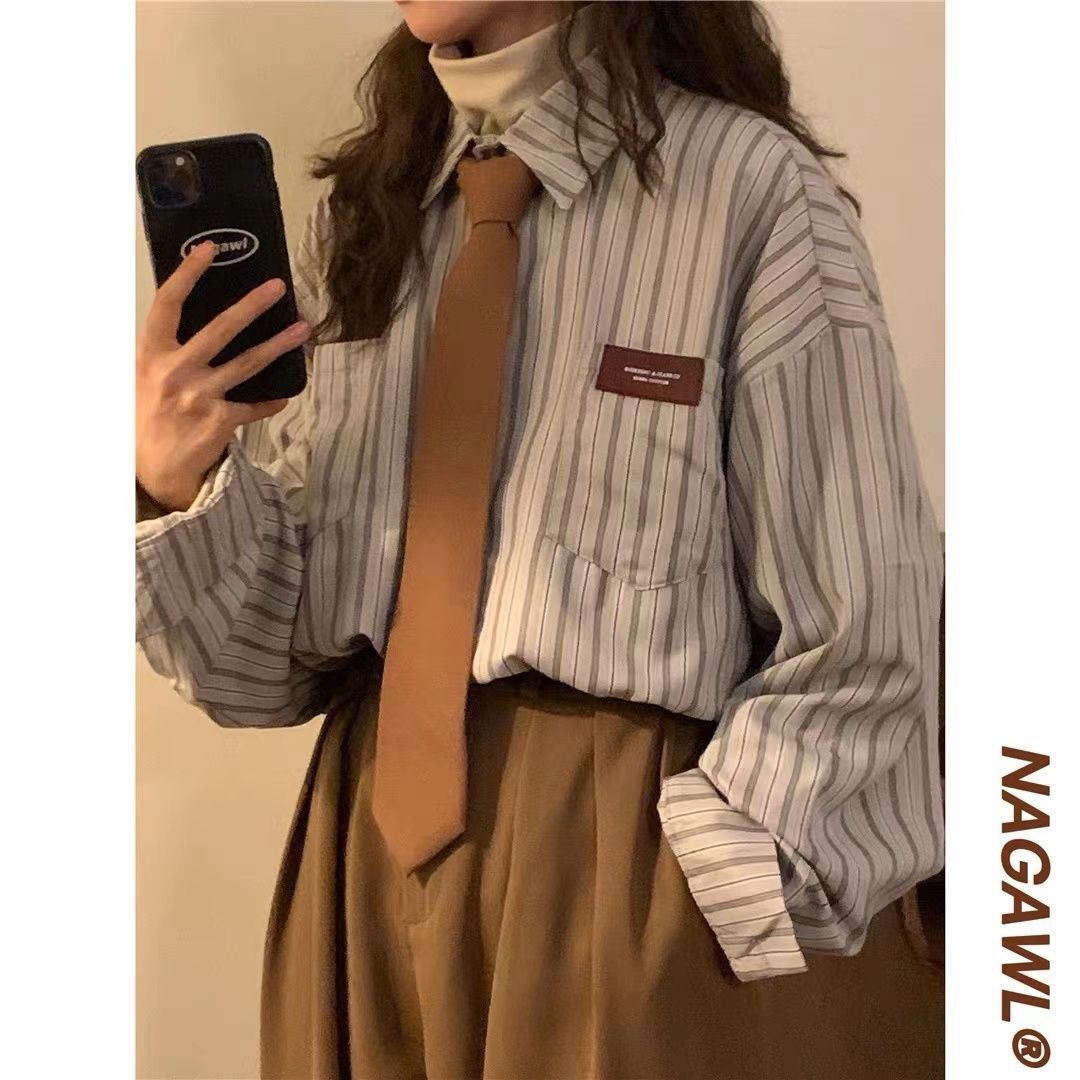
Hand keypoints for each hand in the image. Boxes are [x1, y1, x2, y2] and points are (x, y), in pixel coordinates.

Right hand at [135, 240, 310, 511]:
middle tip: (277, 286)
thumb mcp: (145, 375)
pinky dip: (270, 401)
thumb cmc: (150, 413)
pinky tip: (284, 395)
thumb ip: (169, 348)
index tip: (208, 249)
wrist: (153, 467)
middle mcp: (175, 370)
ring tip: (302, 329)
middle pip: (220, 329)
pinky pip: (254, 406)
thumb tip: (203, 315)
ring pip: (248, 363)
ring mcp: (199, 396)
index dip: (187, 274)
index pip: (168, 304)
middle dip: (252, 305)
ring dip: (279, 345)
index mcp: (151, 353)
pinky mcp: (220, 421)